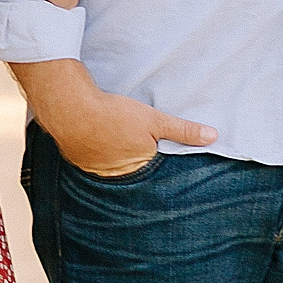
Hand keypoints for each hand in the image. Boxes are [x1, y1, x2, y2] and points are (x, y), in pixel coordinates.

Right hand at [17, 59, 215, 177]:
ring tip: (116, 139)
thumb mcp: (154, 119)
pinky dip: (96, 150)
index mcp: (137, 169)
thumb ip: (182, 131)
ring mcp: (94, 169)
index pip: (154, 170)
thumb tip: (212, 137)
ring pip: (111, 165)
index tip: (157, 150)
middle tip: (134, 143)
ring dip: (114, 155)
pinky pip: (92, 159)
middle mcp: (116, 175)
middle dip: (136, 161)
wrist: (69, 107)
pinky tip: (97, 136)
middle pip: (132, 170)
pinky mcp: (77, 158)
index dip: (157, 160)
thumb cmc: (113, 115)